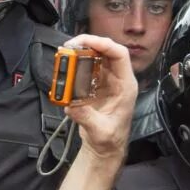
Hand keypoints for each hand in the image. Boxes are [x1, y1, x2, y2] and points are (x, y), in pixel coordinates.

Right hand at [62, 34, 137, 160]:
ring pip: (96, 57)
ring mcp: (106, 81)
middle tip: (68, 46)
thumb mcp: (100, 131)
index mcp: (125, 86)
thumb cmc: (109, 140)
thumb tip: (71, 105)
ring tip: (64, 53)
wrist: (104, 148)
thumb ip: (87, 117)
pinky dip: (75, 64)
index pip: (120, 55)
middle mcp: (117, 79)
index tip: (84, 42)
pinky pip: (86, 67)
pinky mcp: (95, 85)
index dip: (104, 44)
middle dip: (88, 44)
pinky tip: (65, 66)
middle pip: (106, 51)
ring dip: (80, 52)